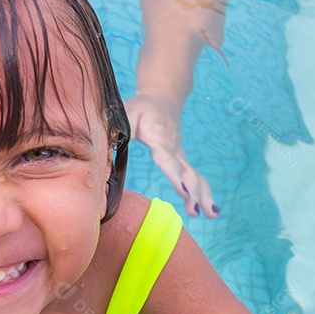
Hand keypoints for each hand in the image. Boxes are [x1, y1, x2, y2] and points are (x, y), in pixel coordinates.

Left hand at [124, 93, 217, 218]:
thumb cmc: (139, 108)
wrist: (162, 98)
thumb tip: (102, 149)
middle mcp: (173, 147)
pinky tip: (210, 210)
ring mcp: (180, 154)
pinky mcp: (182, 159)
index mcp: (159, 136)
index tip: (184, 190)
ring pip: (195, 175)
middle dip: (193, 191)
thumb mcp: (125, 113)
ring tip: (211, 215)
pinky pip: (195, 177)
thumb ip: (118, 130)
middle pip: (187, 171)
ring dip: (203, 195)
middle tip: (196, 210)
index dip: (175, 174)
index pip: (167, 157)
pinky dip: (203, 193)